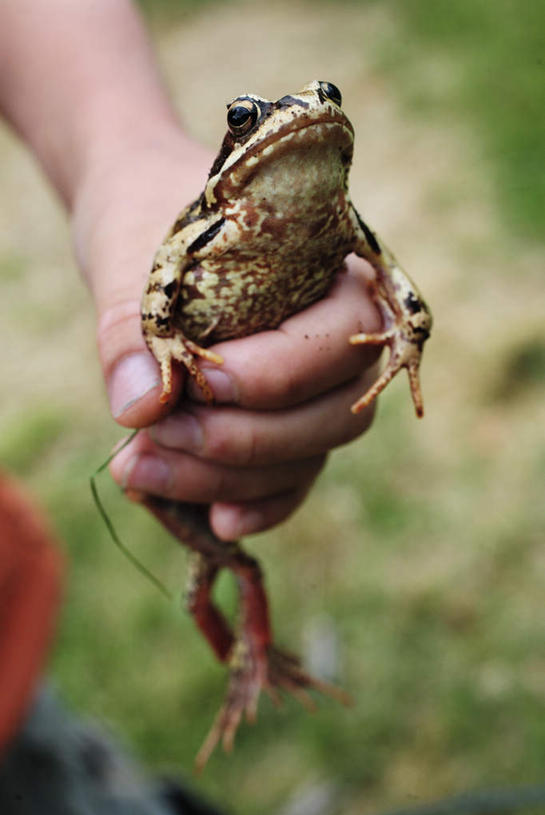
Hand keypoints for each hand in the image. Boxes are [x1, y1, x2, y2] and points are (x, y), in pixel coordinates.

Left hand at [73, 140, 380, 541]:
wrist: (145, 212)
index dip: (271, 376)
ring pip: (311, 454)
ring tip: (138, 471)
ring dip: (230, 478)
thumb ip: (133, 331)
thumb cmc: (149, 218)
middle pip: (334, 414)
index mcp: (333, 272)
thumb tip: (141, 410)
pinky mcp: (291, 424)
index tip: (195, 383)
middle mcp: (344, 338)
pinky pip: (295, 477)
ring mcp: (322, 388)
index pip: (336, 341)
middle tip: (155, 437)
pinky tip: (213, 521)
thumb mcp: (130, 256)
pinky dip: (259, 504)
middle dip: (243, 439)